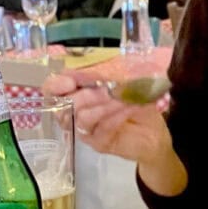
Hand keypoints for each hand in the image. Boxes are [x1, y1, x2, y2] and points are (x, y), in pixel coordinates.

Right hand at [43, 69, 186, 196]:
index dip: (56, 84)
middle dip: (86, 93)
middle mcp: (75, 112)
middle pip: (66, 104)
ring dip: (102, 104)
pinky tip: (130, 107)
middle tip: (107, 89)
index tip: (70, 80)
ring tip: (121, 98)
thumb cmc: (134, 102)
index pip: (53, 89)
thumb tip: (99, 65)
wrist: (153, 131)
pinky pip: (102, 128)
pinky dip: (116, 115)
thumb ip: (108, 72)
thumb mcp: (123, 80)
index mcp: (75, 92)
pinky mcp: (99, 143)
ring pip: (83, 117)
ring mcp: (86, 130)